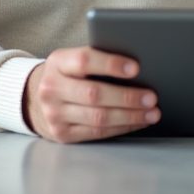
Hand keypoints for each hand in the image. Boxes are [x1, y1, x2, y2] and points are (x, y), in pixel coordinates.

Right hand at [24, 46, 159, 142]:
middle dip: (127, 97)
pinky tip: (138, 122)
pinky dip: (122, 128)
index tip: (136, 68)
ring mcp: (54, 114)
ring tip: (152, 113)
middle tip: (152, 97)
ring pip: (98, 117)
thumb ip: (99, 60)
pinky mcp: (62, 134)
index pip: (85, 60)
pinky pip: (97, 133)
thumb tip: (139, 69)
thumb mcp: (75, 59)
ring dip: (130, 116)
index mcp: (58, 62)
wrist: (41, 97)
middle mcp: (52, 88)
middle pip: (94, 94)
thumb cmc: (70, 74)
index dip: (111, 64)